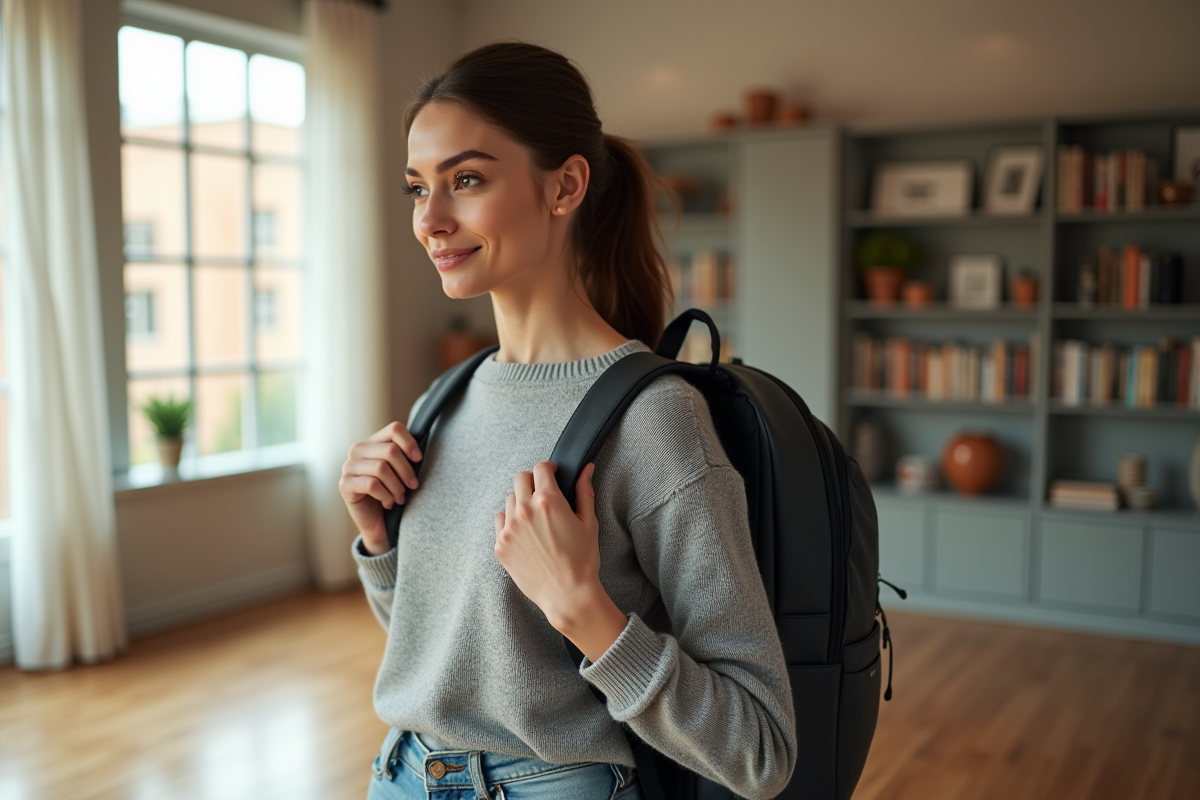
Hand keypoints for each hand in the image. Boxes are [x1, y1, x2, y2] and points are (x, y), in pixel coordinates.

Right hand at [339, 422, 422, 555]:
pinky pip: (371, 484)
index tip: (419, 459)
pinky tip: (388, 503)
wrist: (379, 523)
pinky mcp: (344, 484)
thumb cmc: (393, 493)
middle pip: (390, 450)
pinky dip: (386, 496)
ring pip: (381, 468)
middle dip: (406, 471)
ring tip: (400, 497)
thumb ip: (406, 458)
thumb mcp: (402, 472)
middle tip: (413, 486)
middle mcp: (357, 450)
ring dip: (396, 486)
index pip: (394, 429)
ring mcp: (348, 466)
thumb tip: (418, 454)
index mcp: (373, 442)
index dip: (410, 443)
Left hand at [494, 462, 627, 660]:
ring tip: (535, 517)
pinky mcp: (500, 545)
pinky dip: (510, 522)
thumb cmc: (582, 561)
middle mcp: (524, 511)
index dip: (549, 468)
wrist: (567, 595)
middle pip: (520, 479)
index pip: (541, 468)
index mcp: (548, 501)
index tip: (553, 474)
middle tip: (543, 492)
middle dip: (533, 480)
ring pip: (510, 500)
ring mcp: (509, 529)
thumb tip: (586, 469)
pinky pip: (500, 522)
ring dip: (521, 501)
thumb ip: (584, 491)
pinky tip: (526, 533)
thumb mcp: (589, 523)